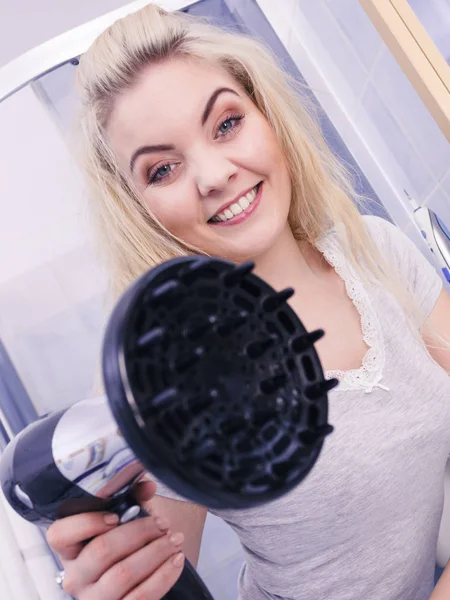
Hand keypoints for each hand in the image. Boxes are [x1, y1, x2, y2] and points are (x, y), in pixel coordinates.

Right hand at [46, 479, 184, 599]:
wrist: (138, 582)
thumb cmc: (126, 547)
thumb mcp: (123, 521)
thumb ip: (131, 499)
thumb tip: (147, 485)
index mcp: (70, 550)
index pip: (59, 535)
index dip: (87, 523)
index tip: (116, 515)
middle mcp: (76, 577)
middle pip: (101, 550)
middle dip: (138, 532)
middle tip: (162, 523)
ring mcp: (94, 599)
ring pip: (122, 574)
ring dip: (156, 552)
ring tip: (175, 539)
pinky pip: (141, 597)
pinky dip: (164, 575)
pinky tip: (177, 559)